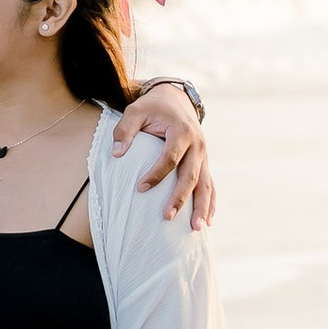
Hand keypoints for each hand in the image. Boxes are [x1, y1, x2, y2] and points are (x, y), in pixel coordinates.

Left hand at [111, 84, 213, 229]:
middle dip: (180, 198)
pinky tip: (207, 221)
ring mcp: (204, 155)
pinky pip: (210, 185)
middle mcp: (198, 144)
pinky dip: (210, 203)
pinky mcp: (204, 163)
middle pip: (190, 175)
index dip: (156, 174)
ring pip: (205, 184)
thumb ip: (125, 130)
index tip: (140, 188)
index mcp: (182, 131)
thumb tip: (116, 154)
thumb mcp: (136, 110)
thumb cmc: (152, 107)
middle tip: (167, 216)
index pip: (170, 157)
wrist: (176, 99)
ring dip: (202, 207)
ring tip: (196, 228)